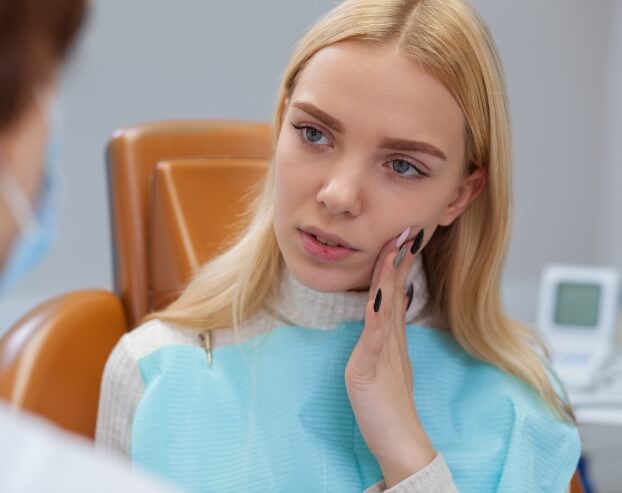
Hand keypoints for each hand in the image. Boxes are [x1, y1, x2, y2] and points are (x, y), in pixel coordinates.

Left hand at [345, 227, 435, 487]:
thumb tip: (393, 301)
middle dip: (398, 256)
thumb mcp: (388, 359)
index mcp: (391, 333)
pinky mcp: (371, 365)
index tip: (402, 235)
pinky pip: (375, 334)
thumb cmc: (390, 401)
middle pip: (393, 288)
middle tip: (407, 227)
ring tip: (398, 246)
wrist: (399, 438)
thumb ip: (388, 331)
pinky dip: (379, 312)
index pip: (394, 288)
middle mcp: (389, 335)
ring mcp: (382, 349)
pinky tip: (381, 293)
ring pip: (386, 303)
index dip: (396, 261)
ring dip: (390, 273)